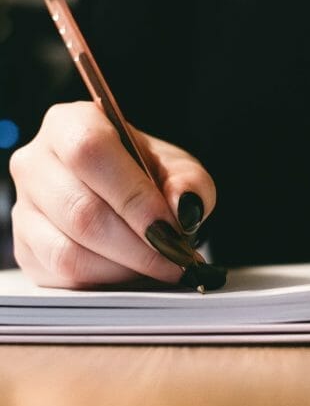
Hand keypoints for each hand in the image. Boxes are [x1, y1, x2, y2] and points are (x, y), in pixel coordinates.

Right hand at [9, 101, 215, 287]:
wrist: (127, 194)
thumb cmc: (149, 175)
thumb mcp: (179, 169)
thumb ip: (189, 183)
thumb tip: (183, 207)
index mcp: (71, 125)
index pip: (90, 153)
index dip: (133, 197)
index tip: (172, 228)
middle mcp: (36, 163)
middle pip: (81, 211)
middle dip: (139, 246)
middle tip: (177, 259)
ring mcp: (24, 208)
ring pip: (68, 251)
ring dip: (125, 267)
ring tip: (160, 266)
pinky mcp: (26, 248)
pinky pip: (63, 275)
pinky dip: (107, 280)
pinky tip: (133, 271)